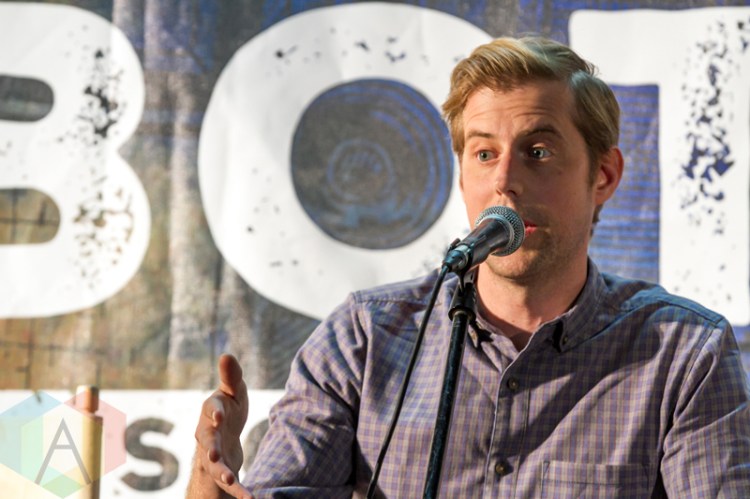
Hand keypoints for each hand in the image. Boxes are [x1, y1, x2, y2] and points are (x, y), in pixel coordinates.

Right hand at [192, 354, 252, 498]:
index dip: (214, 412)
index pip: (210, 410)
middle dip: (209, 447)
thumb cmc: (230, 408)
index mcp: (211, 412)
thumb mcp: (234, 392)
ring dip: (221, 472)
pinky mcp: (220, 471)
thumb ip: (231, 377)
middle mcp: (206, 434)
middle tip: (212, 454)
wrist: (225, 435)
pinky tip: (251, 497)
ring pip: (213, 465)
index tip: (219, 415)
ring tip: (230, 479)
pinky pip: (228, 483)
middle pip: (206, 441)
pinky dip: (239, 490)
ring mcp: (211, 455)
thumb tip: (226, 354)